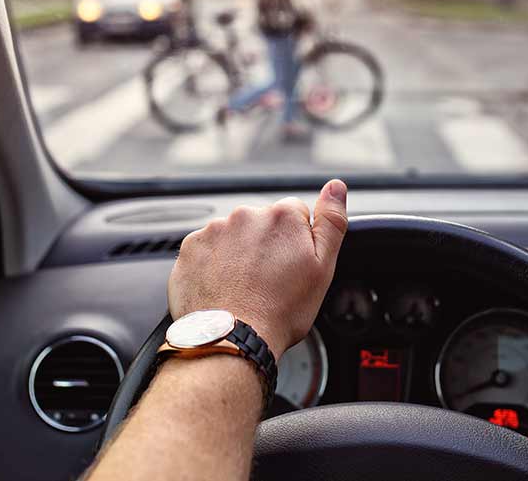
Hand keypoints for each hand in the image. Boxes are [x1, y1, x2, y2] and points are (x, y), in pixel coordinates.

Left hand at [168, 179, 348, 358]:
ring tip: (244, 288)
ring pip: (234, 236)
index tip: (291, 267)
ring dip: (239, 254)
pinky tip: (224, 288)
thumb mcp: (322, 268)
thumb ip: (331, 222)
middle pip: (263, 223)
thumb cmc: (280, 311)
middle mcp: (246, 215)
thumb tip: (336, 187)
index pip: (295, 214)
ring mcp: (214, 230)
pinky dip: (214, 265)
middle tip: (268, 282)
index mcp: (282, 216)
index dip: (296, 243)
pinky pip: (208, 250)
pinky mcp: (190, 248)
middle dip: (266, 246)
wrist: (230, 339)